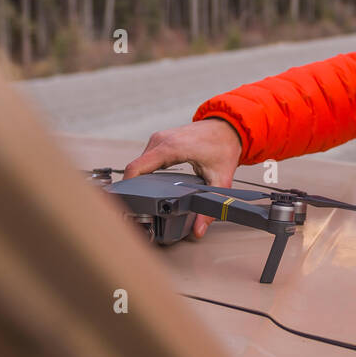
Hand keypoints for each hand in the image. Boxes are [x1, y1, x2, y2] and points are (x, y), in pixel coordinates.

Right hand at [124, 118, 243, 238]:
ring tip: (145, 198)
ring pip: (139, 164)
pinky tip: (151, 185)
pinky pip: (145, 159)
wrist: (228, 127)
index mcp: (171, 148)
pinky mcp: (160, 140)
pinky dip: (145, 172)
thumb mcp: (221, 179)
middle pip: (135, 169)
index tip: (127, 204)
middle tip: (139, 208)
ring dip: (139, 180)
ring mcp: (159, 138)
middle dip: (133, 189)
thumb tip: (199, 229)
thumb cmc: (224, 146)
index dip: (127, 188)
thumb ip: (210, 205)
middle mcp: (161, 140)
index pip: (136, 168)